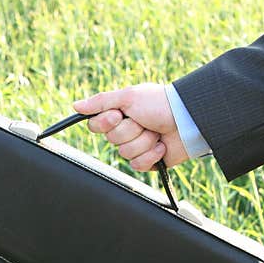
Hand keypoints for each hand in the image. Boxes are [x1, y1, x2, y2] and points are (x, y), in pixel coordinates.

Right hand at [72, 84, 188, 170]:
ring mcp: (137, 146)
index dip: (105, 123)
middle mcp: (125, 130)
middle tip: (144, 121)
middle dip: (131, 130)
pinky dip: (151, 155)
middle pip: (112, 140)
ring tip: (157, 132)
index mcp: (118, 114)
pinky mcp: (148, 160)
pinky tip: (161, 146)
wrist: (187, 120)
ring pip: (125, 153)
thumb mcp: (128, 97)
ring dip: (144, 141)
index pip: (95, 125)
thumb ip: (101, 102)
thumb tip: (76, 106)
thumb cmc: (160, 103)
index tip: (118, 115)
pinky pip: (138, 165)